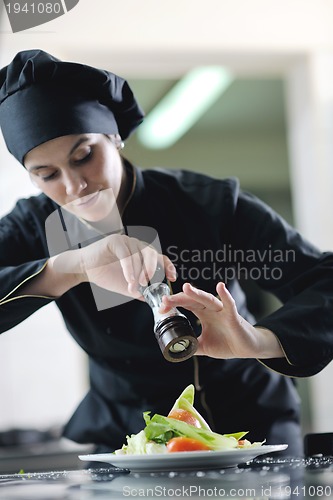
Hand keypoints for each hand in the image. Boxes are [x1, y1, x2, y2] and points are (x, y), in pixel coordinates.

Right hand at [52, 233, 176, 298]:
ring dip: (138, 273)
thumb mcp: (127, 285)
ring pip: (138, 255)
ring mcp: (126, 241)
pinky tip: (129, 280)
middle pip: (152, 254)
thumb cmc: (106, 275)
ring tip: (134, 287)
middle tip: (148, 284)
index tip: (172, 278)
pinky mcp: (115, 241)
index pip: (159, 257)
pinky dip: (129, 269)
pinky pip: (126, 255)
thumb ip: (141, 291)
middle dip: (152, 270)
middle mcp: (136, 245)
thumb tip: (154, 300)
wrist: (84, 269)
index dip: (167, 266)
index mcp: (141, 254)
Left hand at [160, 282, 283, 358]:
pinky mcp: (234, 316)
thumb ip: (191, 345)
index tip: (161, 309)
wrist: (248, 348)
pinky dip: (225, 295)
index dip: (173, 305)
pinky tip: (220, 286)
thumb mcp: (204, 346)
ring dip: (196, 293)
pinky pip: (229, 304)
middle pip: (192, 300)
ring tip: (185, 287)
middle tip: (165, 299)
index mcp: (203, 314)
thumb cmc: (228, 343)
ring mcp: (222, 311)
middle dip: (179, 299)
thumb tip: (176, 348)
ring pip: (208, 299)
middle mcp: (211, 309)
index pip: (186, 305)